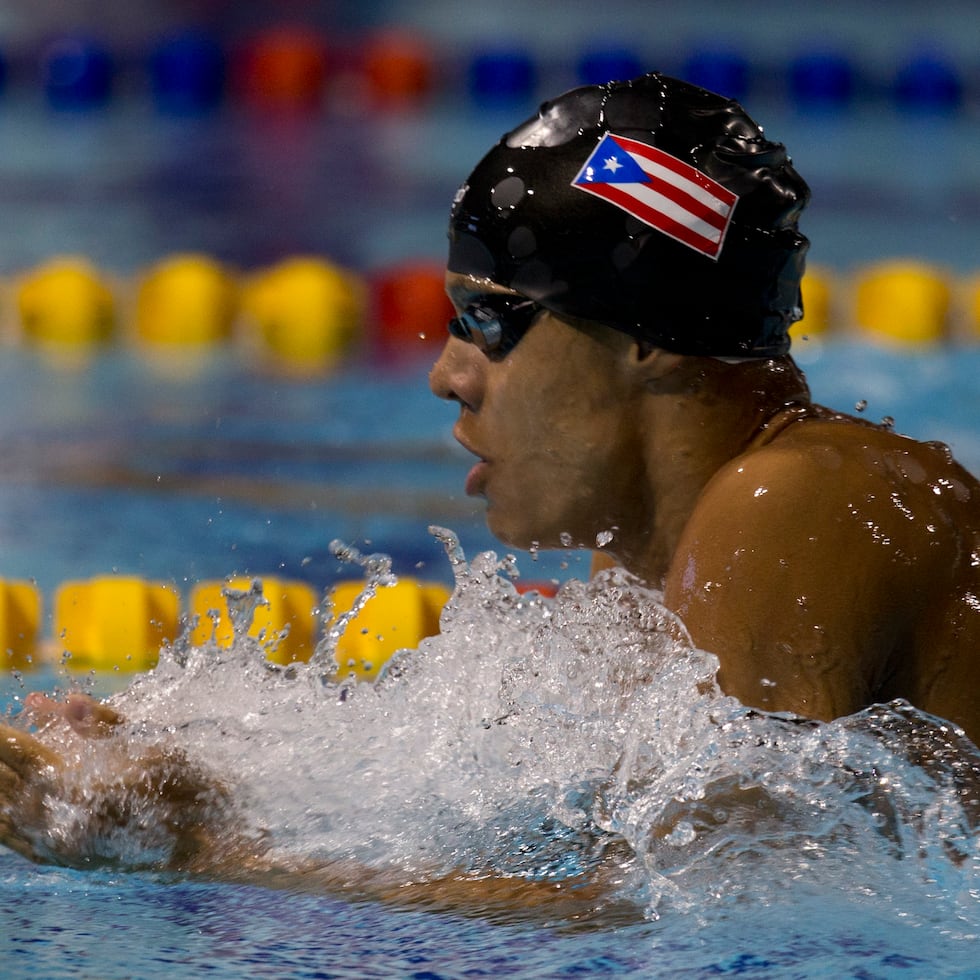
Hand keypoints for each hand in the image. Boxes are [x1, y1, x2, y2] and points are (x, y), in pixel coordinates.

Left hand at [1, 693, 250, 871]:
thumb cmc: (192, 791)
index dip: (7, 737)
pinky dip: (3, 822)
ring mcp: (63, 850)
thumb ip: (107, 724)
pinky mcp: (69, 861)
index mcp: (83, 793)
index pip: (27, 757)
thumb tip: (70, 700)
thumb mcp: (158, 747)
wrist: (210, 847)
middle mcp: (65, 827)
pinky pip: (19, 843)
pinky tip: (1, 811)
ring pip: (8, 819)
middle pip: (9, 789)